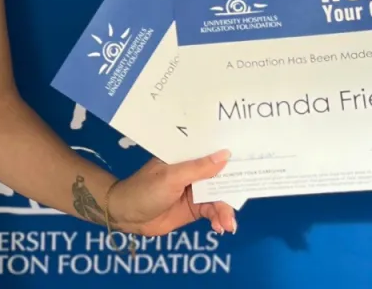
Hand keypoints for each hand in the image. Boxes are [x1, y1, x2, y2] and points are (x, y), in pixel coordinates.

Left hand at [107, 149, 236, 236]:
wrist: (127, 215)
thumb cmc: (144, 189)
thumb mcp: (172, 177)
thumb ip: (198, 169)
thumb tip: (225, 155)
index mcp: (185, 157)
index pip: (211, 153)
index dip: (230, 156)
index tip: (254, 159)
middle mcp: (193, 172)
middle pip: (221, 178)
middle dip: (234, 189)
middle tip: (244, 200)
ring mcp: (195, 191)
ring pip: (219, 198)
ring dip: (226, 211)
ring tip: (228, 225)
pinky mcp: (194, 209)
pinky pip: (213, 213)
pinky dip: (219, 220)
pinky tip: (220, 228)